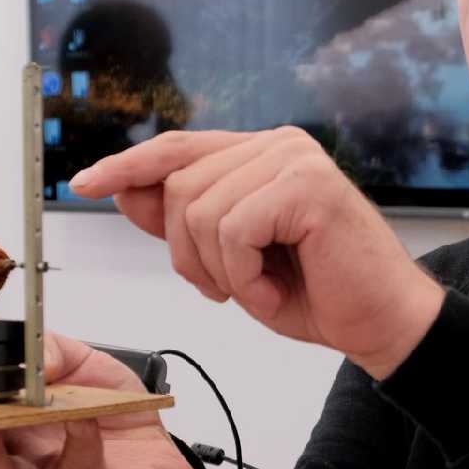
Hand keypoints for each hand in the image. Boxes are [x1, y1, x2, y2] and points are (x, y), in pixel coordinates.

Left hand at [69, 127, 445, 379]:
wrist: (383, 323)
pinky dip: (244, 278)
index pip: (177, 149)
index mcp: (261, 156)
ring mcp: (294, 159)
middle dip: (187, 255)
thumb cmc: (317, 293)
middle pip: (179, 188)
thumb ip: (184, 224)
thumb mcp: (233, 263)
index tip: (85, 183)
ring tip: (259, 290)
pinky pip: (233, 230)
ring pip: (199, 211)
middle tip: (229, 290)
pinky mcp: (307, 185)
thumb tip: (124, 192)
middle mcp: (277, 145)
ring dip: (219, 272)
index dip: (127, 166)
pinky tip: (274, 292)